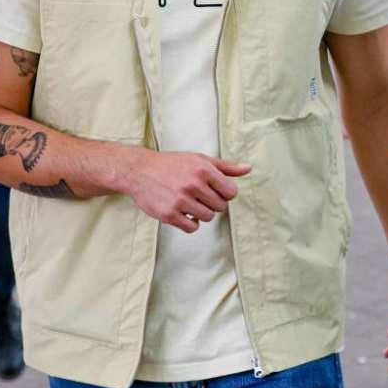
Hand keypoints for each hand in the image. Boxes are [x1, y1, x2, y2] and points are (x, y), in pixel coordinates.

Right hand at [117, 148, 250, 232]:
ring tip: (190, 203)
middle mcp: (193, 184)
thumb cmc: (172, 164)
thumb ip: (225, 166)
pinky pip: (192, 228)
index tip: (214, 190)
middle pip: (220, 206)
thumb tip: (248, 169)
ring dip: (201, 213)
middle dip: (213, 203)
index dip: (224, 193)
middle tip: (199, 196)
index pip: (231, 192)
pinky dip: (190, 223)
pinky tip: (183, 212)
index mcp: (203, 169)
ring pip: (208, 218)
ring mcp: (181, 200)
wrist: (139, 171)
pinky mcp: (169, 214)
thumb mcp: (199, 159)